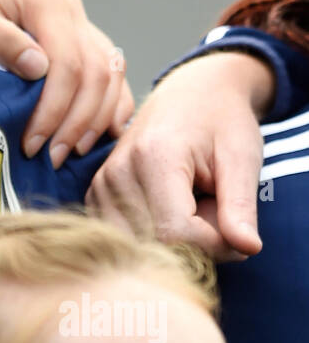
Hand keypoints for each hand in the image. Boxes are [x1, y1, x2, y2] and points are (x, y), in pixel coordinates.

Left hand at [0, 0, 133, 165]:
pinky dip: (111, 104)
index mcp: (46, 1)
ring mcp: (77, 24)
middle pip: (97, 73)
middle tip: (54, 158)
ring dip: (98, 117)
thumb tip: (38, 68)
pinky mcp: (76, 41)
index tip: (32, 144)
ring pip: (111, 74)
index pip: (69, 64)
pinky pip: (110, 73)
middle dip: (78, 122)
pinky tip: (99, 134)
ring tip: (73, 152)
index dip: (56, 109)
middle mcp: (70, 10)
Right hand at [85, 51, 273, 261]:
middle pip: (156, 244)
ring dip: (174, 242)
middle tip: (215, 210)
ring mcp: (99, 186)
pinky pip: (127, 239)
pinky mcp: (94, 196)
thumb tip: (247, 249)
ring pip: (139, 246)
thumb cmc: (221, 121)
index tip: (238, 231)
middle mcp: (116, 173)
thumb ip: (241, 206)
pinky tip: (171, 210)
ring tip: (193, 207)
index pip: (177, 234)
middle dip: (196, 243)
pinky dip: (154, 237)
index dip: (215, 245)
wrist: (191, 92)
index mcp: (153, 157)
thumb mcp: (242, 157)